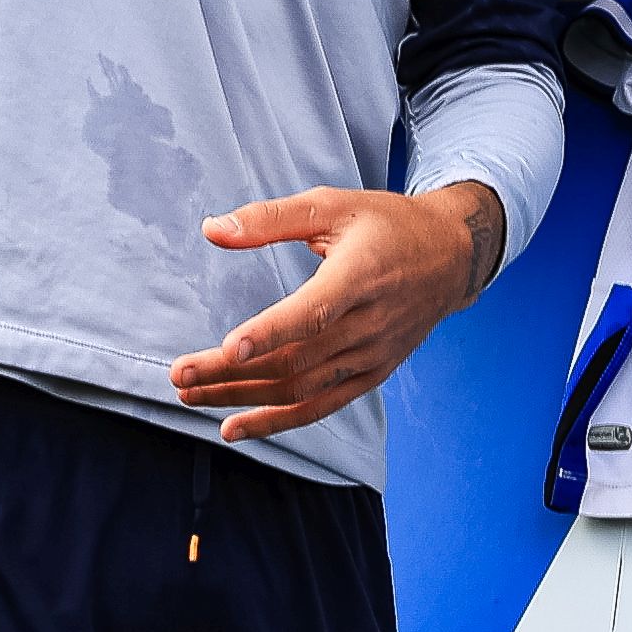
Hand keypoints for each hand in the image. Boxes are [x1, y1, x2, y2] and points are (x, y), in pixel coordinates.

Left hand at [168, 180, 491, 445]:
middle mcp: (369, 323)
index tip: (228, 347)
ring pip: (301, 387)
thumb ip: (270, 218)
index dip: (271, 331)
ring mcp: (372, 355)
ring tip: (192, 397)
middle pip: (294, 358)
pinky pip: (321, 406)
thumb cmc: (387, 224)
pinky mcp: (372, 374)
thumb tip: (211, 229)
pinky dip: (277, 421)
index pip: (313, 311)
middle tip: (179, 376)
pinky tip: (236, 427)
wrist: (452, 257)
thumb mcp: (333, 204)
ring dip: (243, 397)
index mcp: (360, 276)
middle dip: (231, 372)